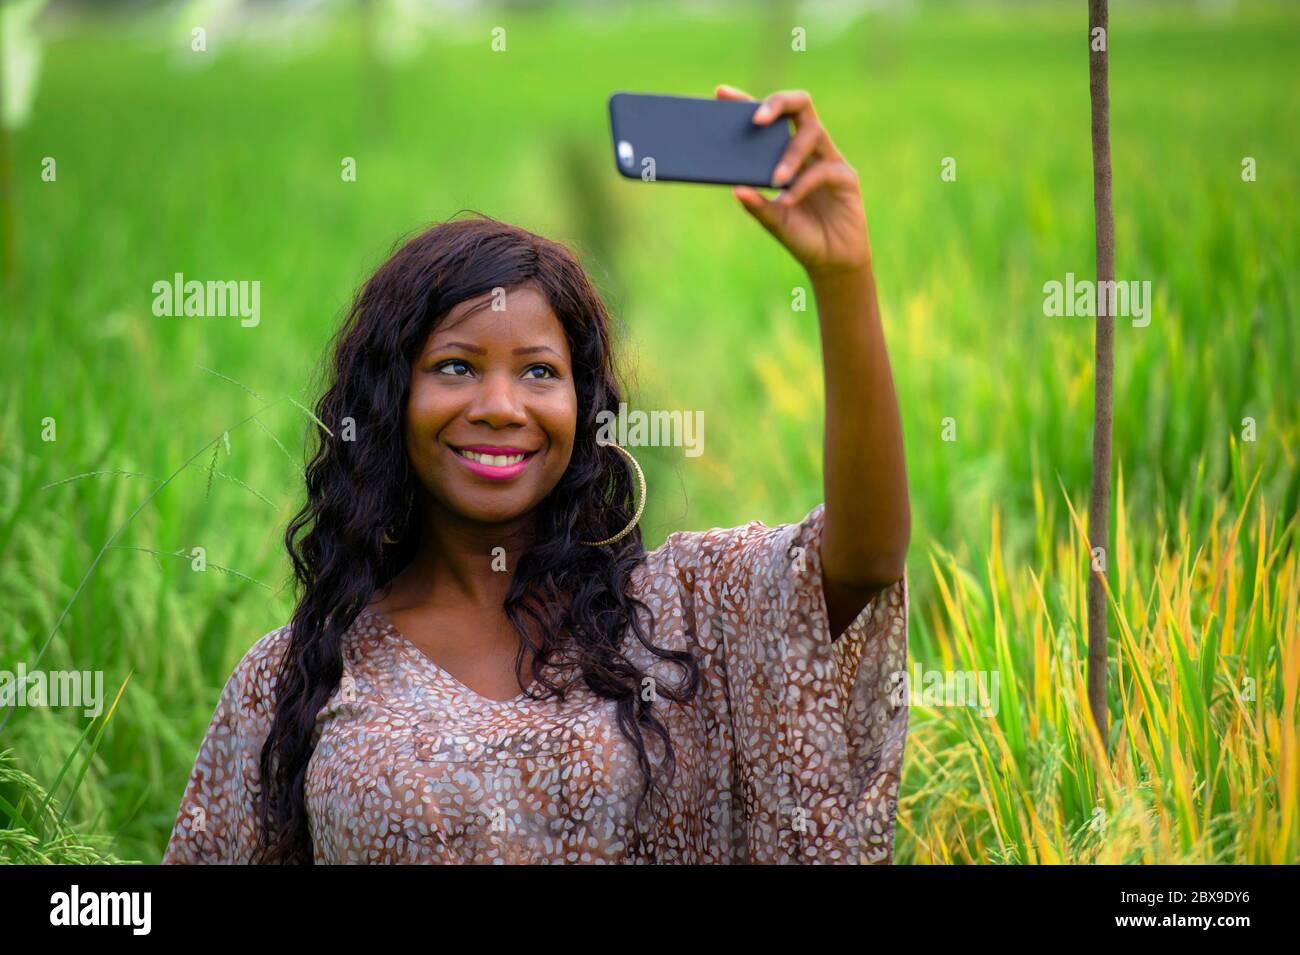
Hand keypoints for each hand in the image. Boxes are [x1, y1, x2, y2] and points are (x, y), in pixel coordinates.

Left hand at [715, 84, 870, 277]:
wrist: (830, 261)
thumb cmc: (800, 235)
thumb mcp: (773, 221)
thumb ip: (756, 205)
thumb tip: (736, 188)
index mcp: (787, 153)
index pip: (769, 117)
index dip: (747, 101)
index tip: (721, 93)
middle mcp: (809, 149)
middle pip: (799, 105)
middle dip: (777, 103)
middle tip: (756, 119)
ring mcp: (829, 160)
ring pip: (812, 132)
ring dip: (790, 154)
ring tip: (775, 179)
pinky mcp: (846, 177)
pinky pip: (824, 170)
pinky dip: (803, 184)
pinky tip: (789, 199)